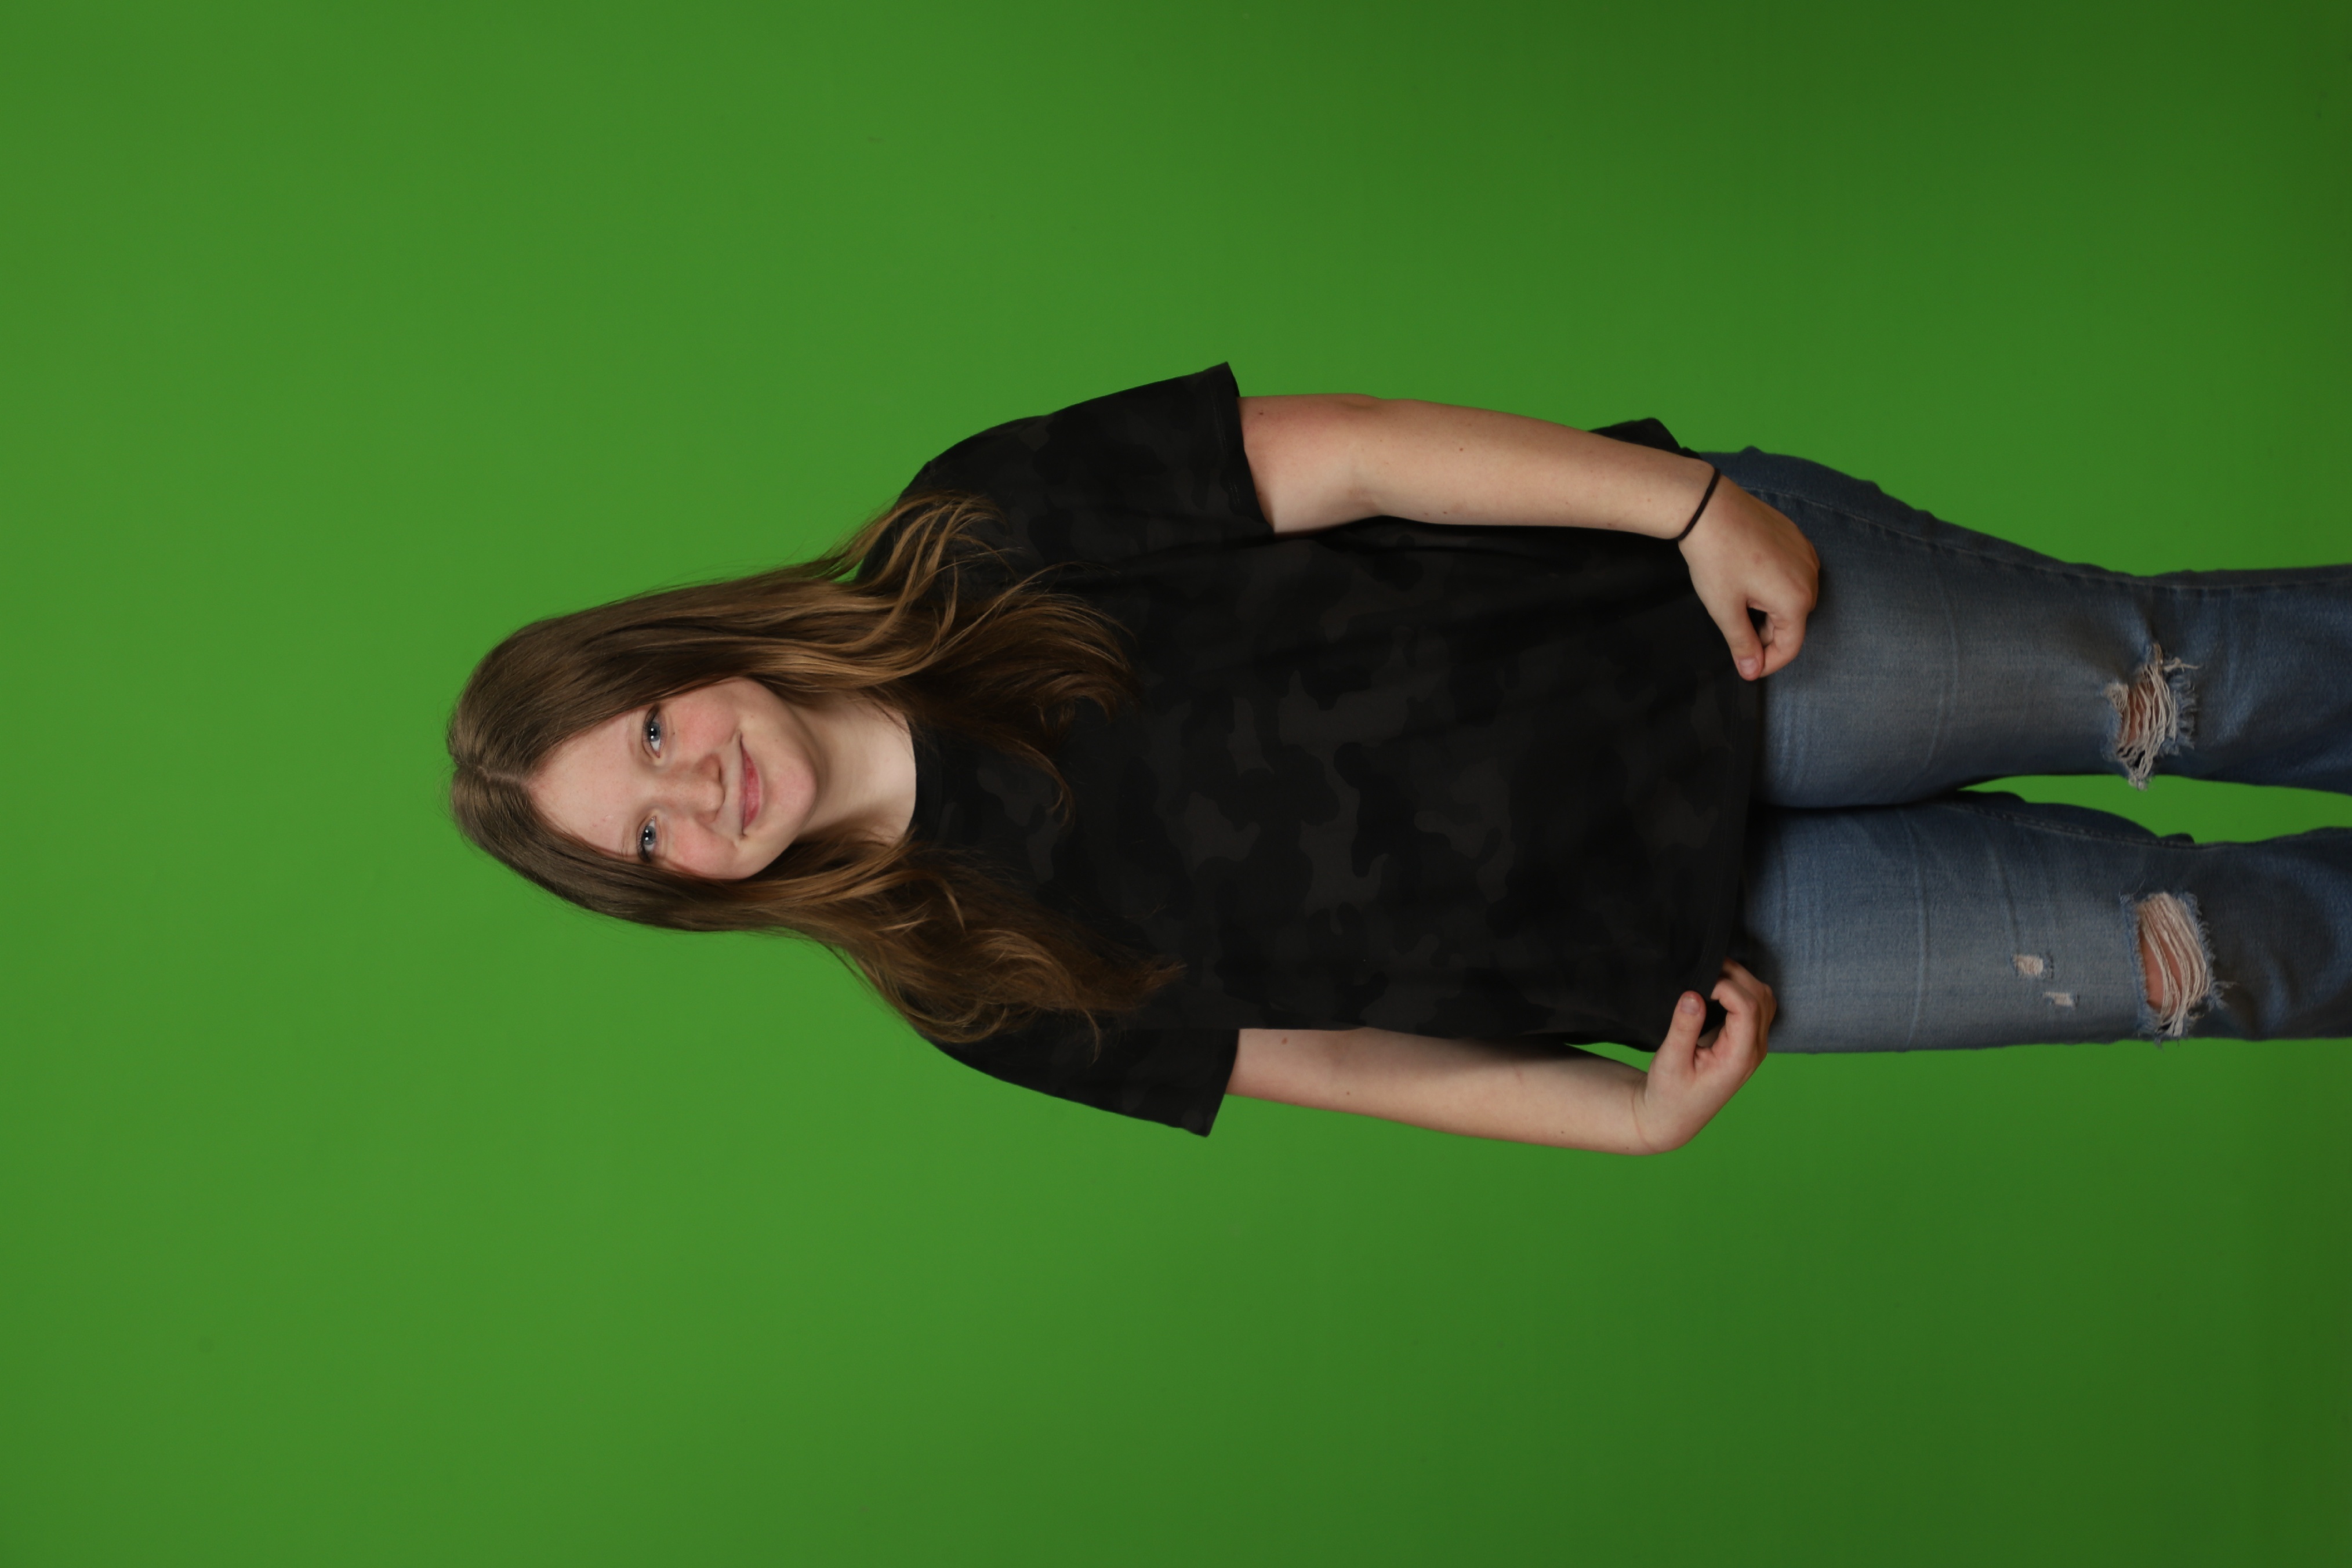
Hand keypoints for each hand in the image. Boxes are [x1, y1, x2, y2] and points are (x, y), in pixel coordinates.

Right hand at [1631, 960, 1773, 1151]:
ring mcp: (1755, 1047)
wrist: (1673, 1116)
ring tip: (1709, 975)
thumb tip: (1693, 994)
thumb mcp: (1669, 1062)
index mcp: (1738, 1058)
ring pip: (1765, 999)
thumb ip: (1684, 1028)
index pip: (1747, 1007)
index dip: (1724, 986)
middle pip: (1760, 997)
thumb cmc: (1668, 1093)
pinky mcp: (1748, 1042)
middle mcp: (1754, 1051)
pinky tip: (1718, 989)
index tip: (1696, 984)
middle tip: (1702, 968)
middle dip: (1734, 975)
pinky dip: (1743, 990)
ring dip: (1741, 980)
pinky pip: (1758, 1007)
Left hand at [1678, 479, 1818, 680]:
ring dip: (1770, 609)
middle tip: (1735, 627)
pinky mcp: (1797, 538)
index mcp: (1796, 600)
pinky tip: (1748, 578)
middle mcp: (1811, 577)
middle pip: (1793, 623)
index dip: (1768, 663)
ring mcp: (1806, 554)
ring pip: (1793, 597)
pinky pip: (1793, 572)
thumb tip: (1751, 670)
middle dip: (1766, 634)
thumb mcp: (1725, 610)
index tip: (1747, 667)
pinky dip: (1774, 584)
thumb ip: (1743, 643)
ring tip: (1739, 599)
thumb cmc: (1716, 558)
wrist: (1708, 509)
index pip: (1790, 647)